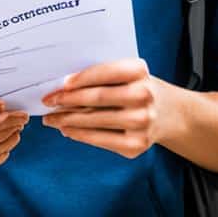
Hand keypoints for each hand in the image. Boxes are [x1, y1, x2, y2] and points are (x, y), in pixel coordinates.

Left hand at [40, 58, 171, 158]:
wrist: (169, 113)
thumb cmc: (137, 87)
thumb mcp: (128, 73)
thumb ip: (103, 75)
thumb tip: (64, 87)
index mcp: (139, 70)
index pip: (105, 72)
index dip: (81, 78)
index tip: (62, 84)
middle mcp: (143, 95)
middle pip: (97, 98)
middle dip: (68, 100)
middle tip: (48, 101)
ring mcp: (141, 122)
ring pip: (95, 121)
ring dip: (67, 120)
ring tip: (51, 118)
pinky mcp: (136, 145)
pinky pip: (100, 140)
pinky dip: (80, 135)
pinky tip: (67, 130)